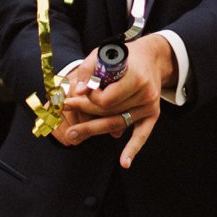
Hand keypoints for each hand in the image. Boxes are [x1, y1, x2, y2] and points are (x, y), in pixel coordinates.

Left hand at [56, 37, 172, 167]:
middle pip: (110, 113)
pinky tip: (124, 163)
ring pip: (118, 123)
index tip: (75, 95)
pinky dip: (133, 149)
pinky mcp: (152, 114)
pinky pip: (142, 135)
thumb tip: (78, 92)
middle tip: (64, 125)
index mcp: (135, 76)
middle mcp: (146, 93)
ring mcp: (150, 106)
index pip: (106, 99)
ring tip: (72, 135)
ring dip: (94, 130)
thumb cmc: (124, 55)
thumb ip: (88, 71)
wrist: (152, 57)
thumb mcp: (103, 54)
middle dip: (84, 117)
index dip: (88, 100)